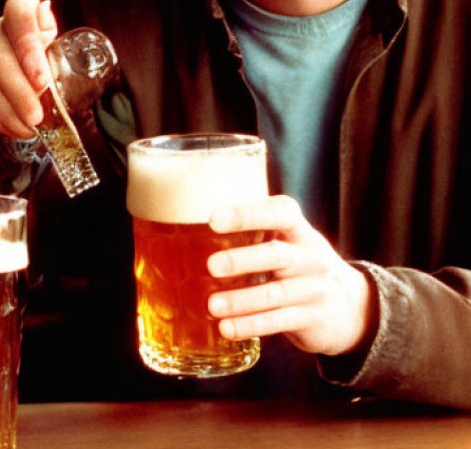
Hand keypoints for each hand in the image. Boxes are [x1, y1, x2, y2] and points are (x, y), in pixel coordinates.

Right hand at [0, 0, 58, 138]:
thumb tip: (46, 9)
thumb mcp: (54, 57)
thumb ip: (55, 42)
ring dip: (8, 110)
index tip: (42, 78)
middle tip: (37, 116)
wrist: (8, 98)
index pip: (18, 12)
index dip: (29, 42)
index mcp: (16, 21)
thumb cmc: (36, 73)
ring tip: (29, 127)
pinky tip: (13, 128)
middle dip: (19, 90)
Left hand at [205, 194, 374, 356]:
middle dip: (243, 260)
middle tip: (211, 265)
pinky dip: (251, 325)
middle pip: (277, 255)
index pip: (280, 213)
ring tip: (212, 305)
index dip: (248, 214)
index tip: (214, 218)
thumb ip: (253, 236)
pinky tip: (227, 328)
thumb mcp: (288, 244)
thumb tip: (189, 234)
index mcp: (299, 231)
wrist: (351, 308)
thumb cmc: (299, 267)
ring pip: (275, 293)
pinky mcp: (314, 318)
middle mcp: (310, 257)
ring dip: (241, 300)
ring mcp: (314, 289)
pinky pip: (280, 321)